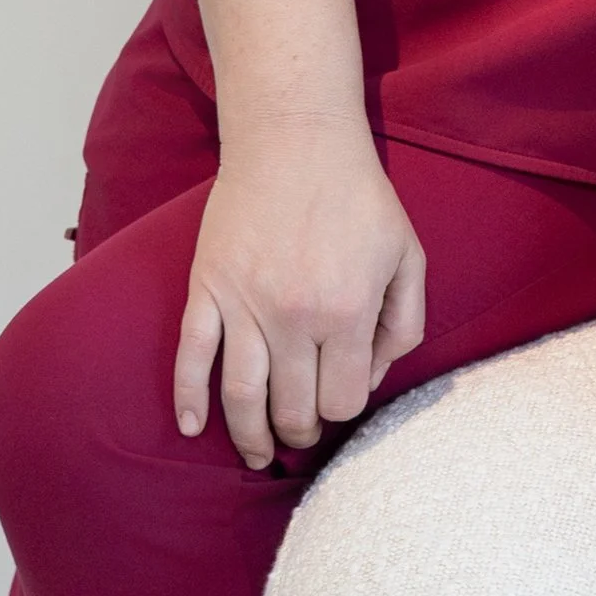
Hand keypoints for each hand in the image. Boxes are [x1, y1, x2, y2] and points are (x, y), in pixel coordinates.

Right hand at [172, 128, 426, 465]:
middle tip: (300, 433)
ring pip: (241, 398)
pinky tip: (193, 427)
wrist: (295, 140)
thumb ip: (404, 322)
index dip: (343, 408)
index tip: (340, 396)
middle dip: (300, 432)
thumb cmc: (358, 197)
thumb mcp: (408, 254)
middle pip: (292, 409)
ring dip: (249, 437)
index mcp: (347, 312)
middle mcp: (293, 318)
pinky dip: (188, 398)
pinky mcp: (207, 288)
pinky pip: (192, 356)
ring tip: (258, 454)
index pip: (341, 401)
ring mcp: (244, 305)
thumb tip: (373, 376)